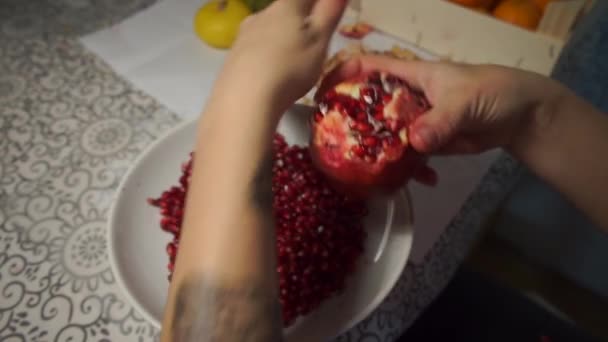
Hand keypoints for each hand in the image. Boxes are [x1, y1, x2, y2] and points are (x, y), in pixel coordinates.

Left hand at [210, 0, 347, 116]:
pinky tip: (269, 74)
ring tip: (291, 61)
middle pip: (285, 11)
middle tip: (312, 41)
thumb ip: (329, 13)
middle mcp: (261, 15)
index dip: (318, 5)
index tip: (325, 15)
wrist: (245, 99)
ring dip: (280, 39)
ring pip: (267, 30)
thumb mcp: (319, 41)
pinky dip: (265, 57)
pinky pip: (254, 50)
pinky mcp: (232, 57)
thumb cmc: (291, 68)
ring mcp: (243, 35)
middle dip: (299, 21)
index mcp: (287, 7)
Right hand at [318, 54, 564, 153]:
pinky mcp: (428, 143)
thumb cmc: (492, 92)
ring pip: (385, 135)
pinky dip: (411, 169)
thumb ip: (440, 120)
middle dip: (351, 122)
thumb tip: (415, 142)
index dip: (341, 76)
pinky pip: (409, 157)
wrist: (521, 117)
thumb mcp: (466, 101)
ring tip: (368, 171)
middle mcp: (406, 97)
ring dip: (377, 152)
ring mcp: (415, 122)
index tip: (321, 97)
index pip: (366, 67)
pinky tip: (420, 181)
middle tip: (336, 145)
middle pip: (368, 106)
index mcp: (409, 75)